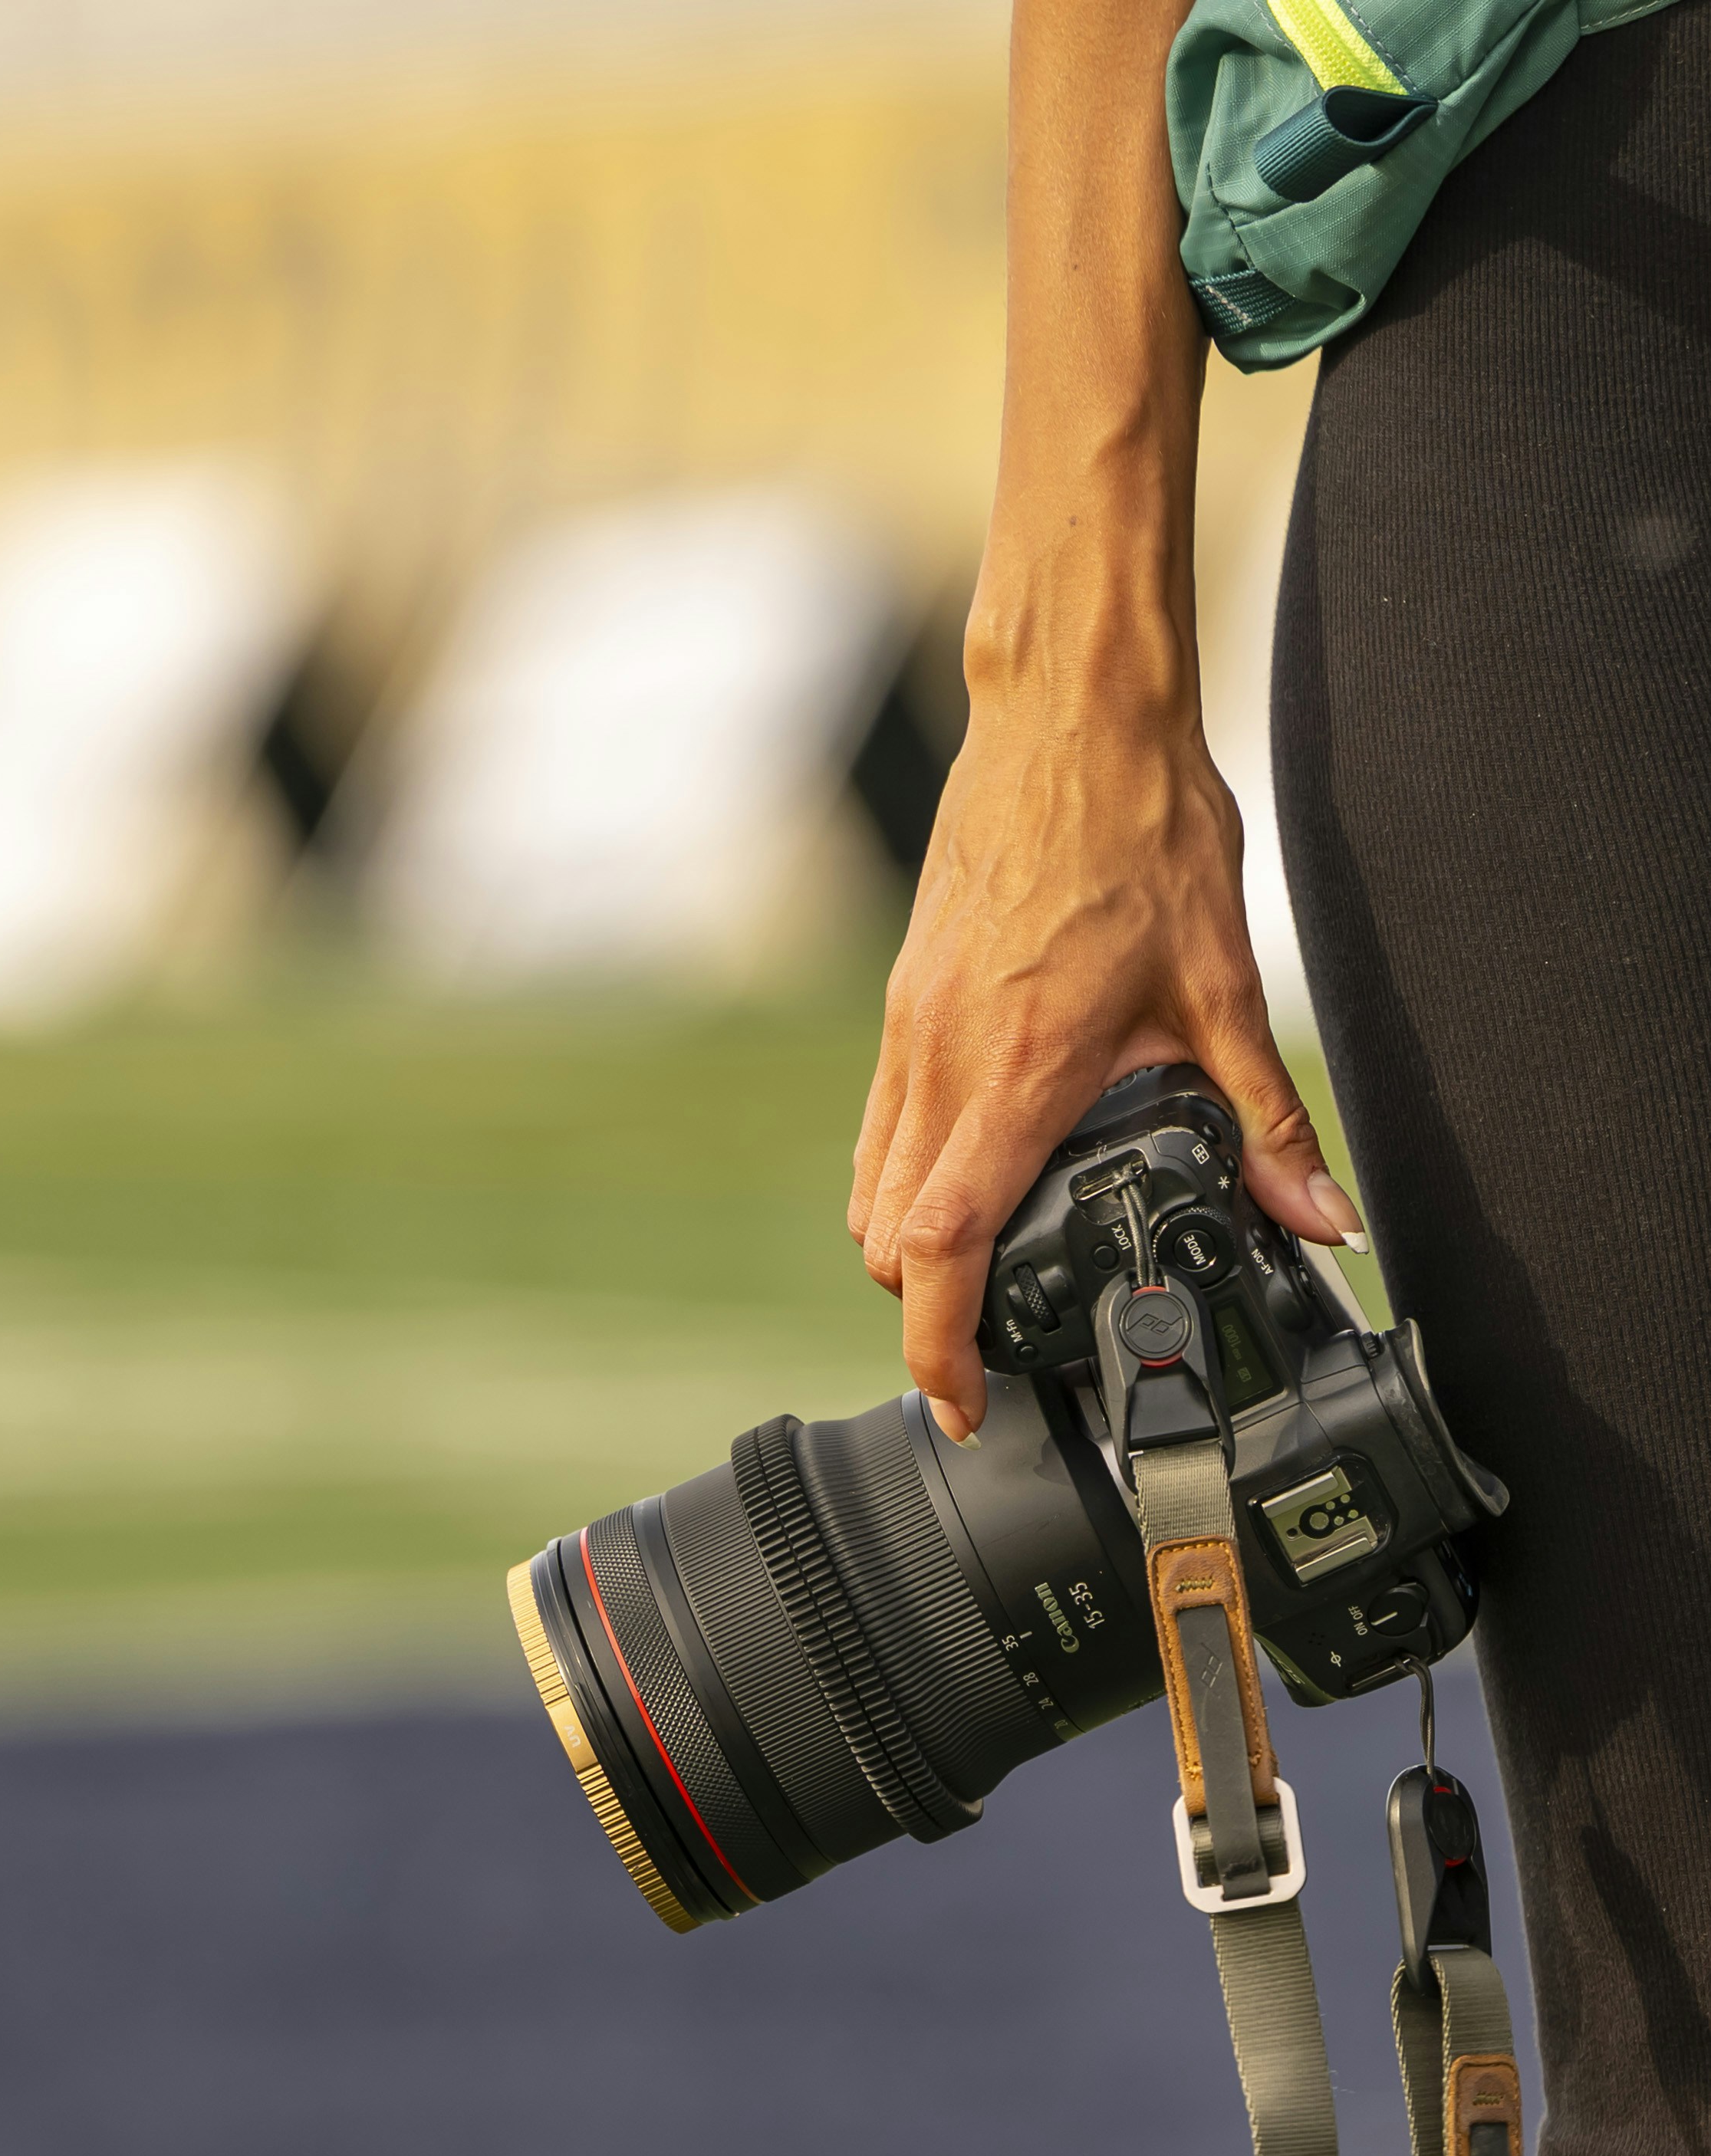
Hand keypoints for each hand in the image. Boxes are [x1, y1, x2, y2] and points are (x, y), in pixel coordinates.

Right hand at [848, 687, 1365, 1442]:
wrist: (1069, 718)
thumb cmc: (1140, 830)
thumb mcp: (1223, 986)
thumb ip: (1266, 1122)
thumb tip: (1322, 1220)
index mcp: (1016, 1072)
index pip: (942, 1245)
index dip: (939, 1343)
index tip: (962, 1399)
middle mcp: (941, 1060)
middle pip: (889, 1241)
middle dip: (931, 1309)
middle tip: (998, 1340)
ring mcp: (909, 1031)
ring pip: (871, 1190)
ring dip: (913, 1249)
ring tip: (988, 1268)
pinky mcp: (903, 1004)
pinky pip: (880, 1128)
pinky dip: (908, 1179)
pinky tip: (979, 1166)